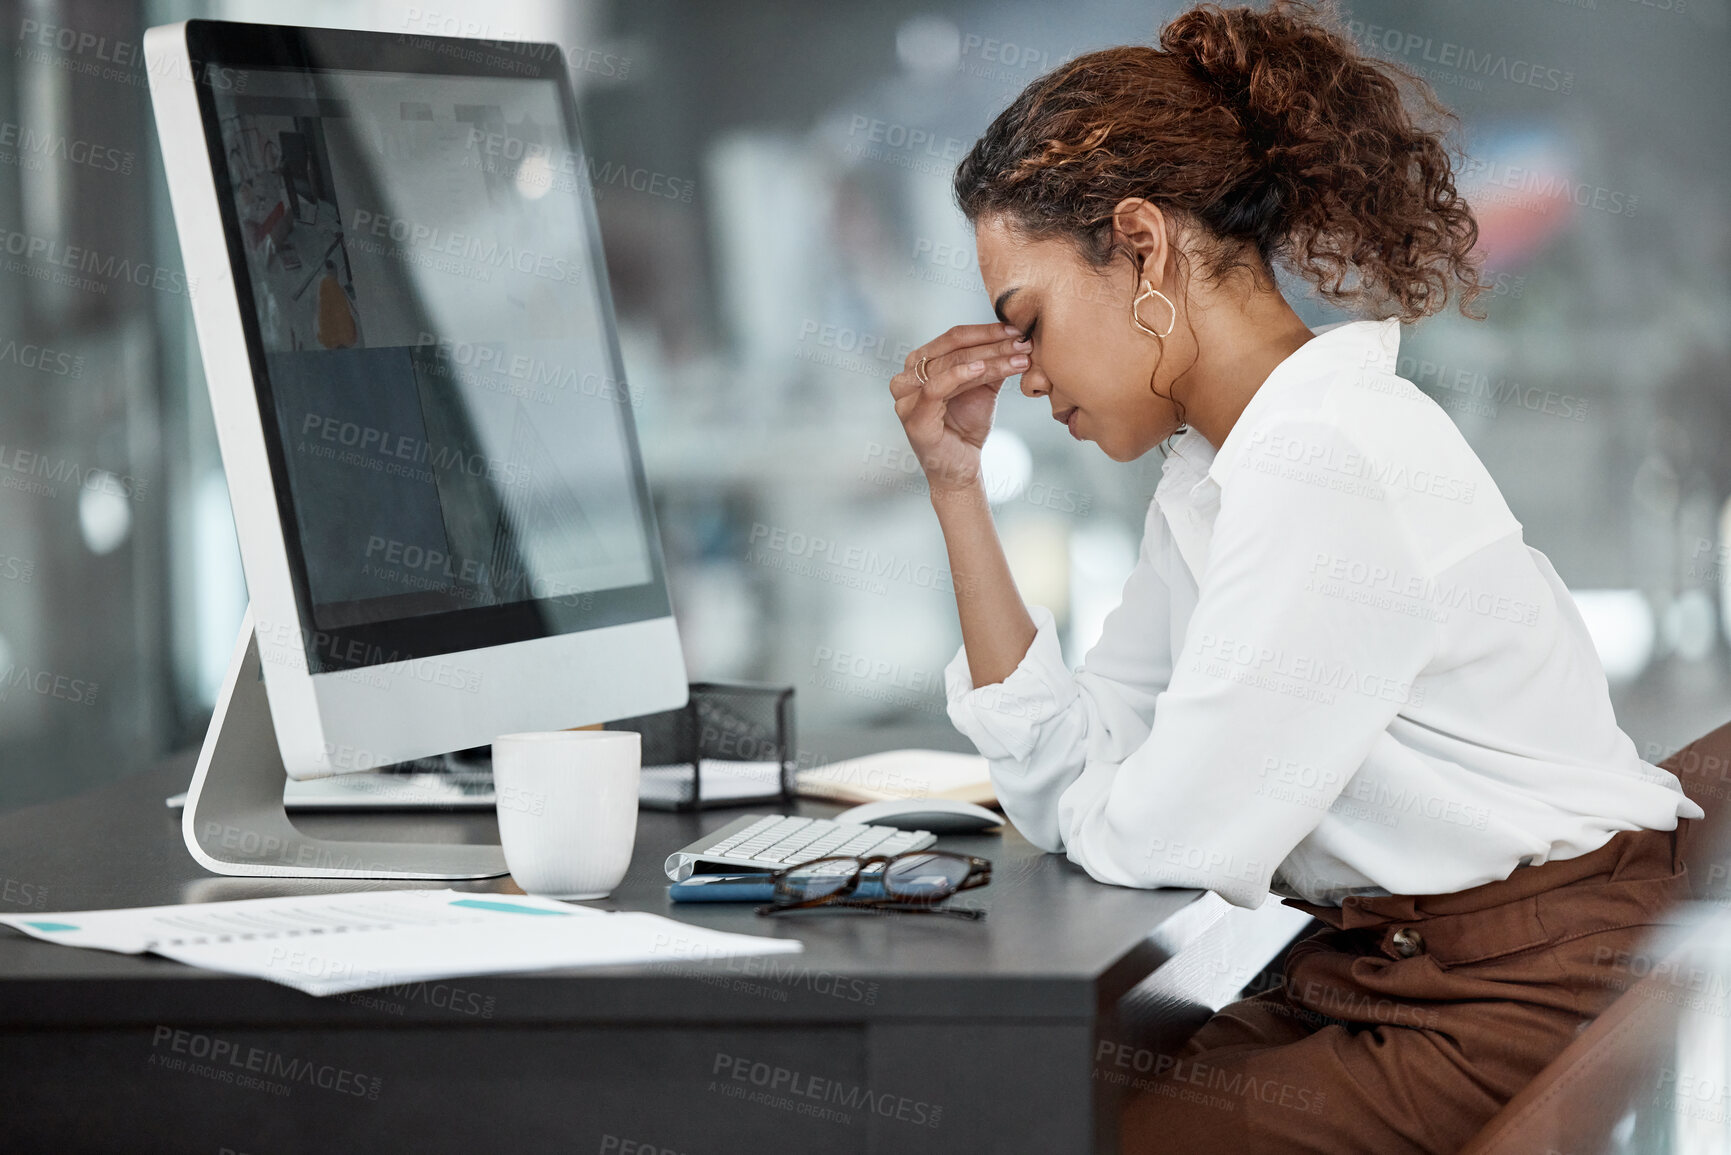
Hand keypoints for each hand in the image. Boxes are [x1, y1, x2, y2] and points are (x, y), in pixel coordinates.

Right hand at [889, 323, 1032, 495]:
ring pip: (949, 365)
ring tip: (1019, 357)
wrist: (961, 469)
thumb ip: (990, 362)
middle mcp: (905, 377)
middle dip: (992, 344)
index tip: (1019, 329)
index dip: (987, 331)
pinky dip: (958, 375)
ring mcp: (905, 399)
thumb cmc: (967, 427)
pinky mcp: (912, 419)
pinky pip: (935, 389)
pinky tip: (982, 368)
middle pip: (953, 348)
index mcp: (918, 365)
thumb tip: (1015, 335)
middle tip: (1023, 342)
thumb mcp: (982, 387)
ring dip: (988, 359)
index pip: (954, 337)